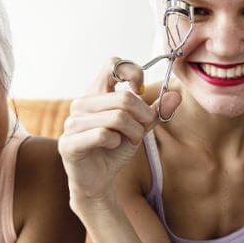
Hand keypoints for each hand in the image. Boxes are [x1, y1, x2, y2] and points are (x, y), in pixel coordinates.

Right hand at [58, 58, 181, 201]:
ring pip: (117, 117)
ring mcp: (72, 122)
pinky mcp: (68, 143)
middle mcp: (81, 103)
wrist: (98, 178)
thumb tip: (175, 95)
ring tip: (129, 140)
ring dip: (133, 132)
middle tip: (142, 129)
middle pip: (124, 97)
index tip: (140, 91)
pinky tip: (113, 147)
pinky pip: (103, 135)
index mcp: (96, 93)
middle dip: (143, 116)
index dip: (132, 73)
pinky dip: (117, 142)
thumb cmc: (115, 149)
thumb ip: (155, 111)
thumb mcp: (139, 127)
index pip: (112, 63)